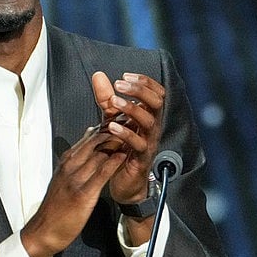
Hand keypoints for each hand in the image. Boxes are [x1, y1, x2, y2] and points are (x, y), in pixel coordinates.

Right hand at [20, 126, 127, 256]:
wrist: (43, 231)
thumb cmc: (55, 206)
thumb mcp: (63, 178)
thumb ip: (76, 160)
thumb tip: (88, 138)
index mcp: (66, 162)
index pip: (89, 138)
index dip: (107, 127)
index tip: (122, 118)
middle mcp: (70, 166)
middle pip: (95, 141)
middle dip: (115, 129)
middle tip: (132, 119)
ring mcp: (76, 179)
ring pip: (98, 154)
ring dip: (117, 142)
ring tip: (132, 131)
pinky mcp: (82, 193)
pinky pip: (100, 173)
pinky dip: (113, 162)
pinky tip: (124, 155)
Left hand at [90, 71, 164, 203]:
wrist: (123, 182)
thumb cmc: (121, 148)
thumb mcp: (112, 119)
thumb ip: (106, 99)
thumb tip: (98, 75)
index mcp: (149, 116)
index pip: (157, 93)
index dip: (145, 82)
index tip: (125, 75)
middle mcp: (152, 127)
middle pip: (158, 103)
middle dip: (140, 90)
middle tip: (120, 84)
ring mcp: (149, 143)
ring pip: (150, 122)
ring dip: (132, 109)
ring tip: (115, 101)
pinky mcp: (142, 159)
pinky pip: (139, 144)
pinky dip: (126, 133)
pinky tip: (111, 126)